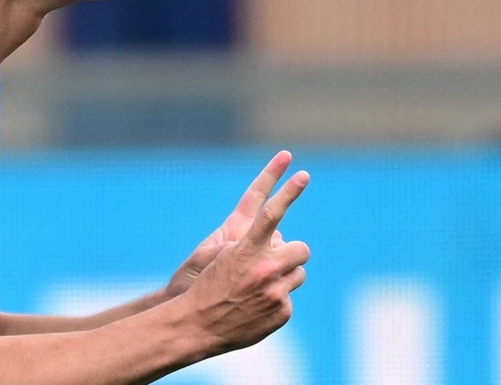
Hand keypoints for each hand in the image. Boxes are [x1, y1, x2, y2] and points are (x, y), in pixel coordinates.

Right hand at [179, 156, 309, 353]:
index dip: (288, 192)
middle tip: (277, 260)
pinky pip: (289, 298)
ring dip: (284, 277)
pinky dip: (276, 302)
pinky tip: (255, 308)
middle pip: (300, 249)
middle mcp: (265, 269)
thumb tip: (276, 239)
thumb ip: (250, 242)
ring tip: (258, 288)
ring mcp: (276, 292)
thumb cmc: (207, 285)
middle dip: (293, 252)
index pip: (271, 214)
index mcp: (247, 250)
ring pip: (298, 274)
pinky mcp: (282, 311)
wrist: (197, 325)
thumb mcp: (222, 256)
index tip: (302, 175)